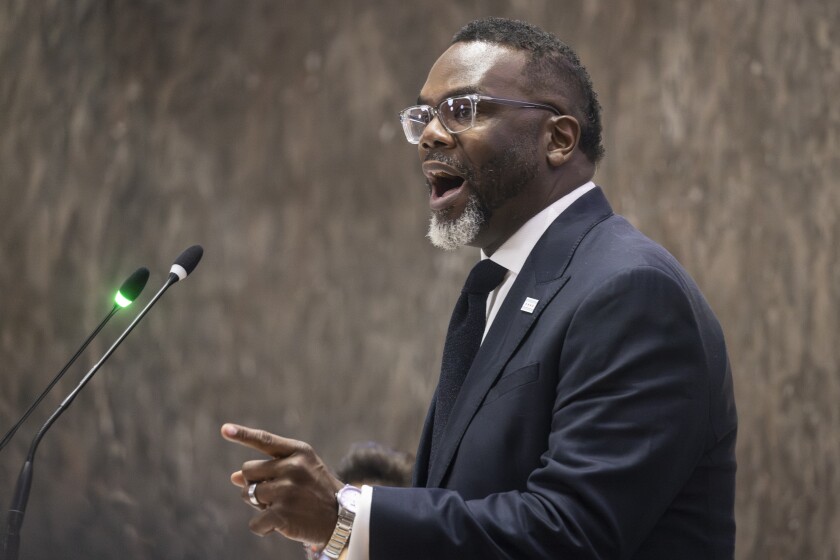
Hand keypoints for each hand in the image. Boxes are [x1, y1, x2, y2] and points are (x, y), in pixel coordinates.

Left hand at [222, 423, 343, 544]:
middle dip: (254, 483)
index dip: (243, 434)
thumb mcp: (300, 470)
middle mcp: (292, 467)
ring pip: (248, 495)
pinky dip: (263, 527)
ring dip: (258, 504)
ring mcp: (287, 490)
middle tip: (274, 493)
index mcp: (298, 451)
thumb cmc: (315, 490)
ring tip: (281, 507)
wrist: (341, 517)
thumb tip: (233, 477)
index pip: (265, 440)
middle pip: (248, 470)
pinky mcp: (282, 513)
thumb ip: (269, 469)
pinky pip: (255, 521)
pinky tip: (280, 524)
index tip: (225, 429)